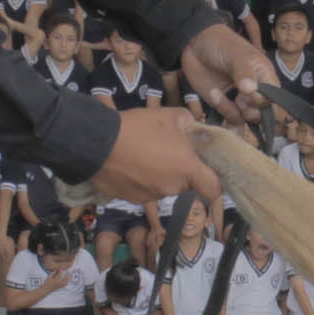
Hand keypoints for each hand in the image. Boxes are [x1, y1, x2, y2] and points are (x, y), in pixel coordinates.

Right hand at [92, 104, 223, 210]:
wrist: (97, 144)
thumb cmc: (138, 128)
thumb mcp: (170, 115)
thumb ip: (190, 124)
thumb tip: (195, 129)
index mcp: (187, 170)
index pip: (214, 189)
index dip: (215, 182)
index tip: (208, 171)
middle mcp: (172, 188)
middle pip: (187, 185)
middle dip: (182, 171)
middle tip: (169, 151)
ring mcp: (151, 196)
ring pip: (164, 187)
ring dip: (160, 175)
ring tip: (145, 154)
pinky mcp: (132, 199)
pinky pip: (144, 190)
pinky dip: (142, 180)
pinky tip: (131, 163)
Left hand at [174, 23, 277, 121]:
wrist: (195, 45)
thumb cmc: (221, 43)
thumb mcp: (236, 54)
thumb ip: (245, 72)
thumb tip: (251, 90)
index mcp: (265, 77)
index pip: (273, 99)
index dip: (262, 101)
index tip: (248, 93)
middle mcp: (255, 91)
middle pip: (262, 114)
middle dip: (251, 112)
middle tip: (238, 101)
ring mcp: (239, 99)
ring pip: (244, 119)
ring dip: (231, 112)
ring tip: (217, 94)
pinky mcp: (223, 105)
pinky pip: (228, 119)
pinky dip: (222, 113)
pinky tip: (213, 96)